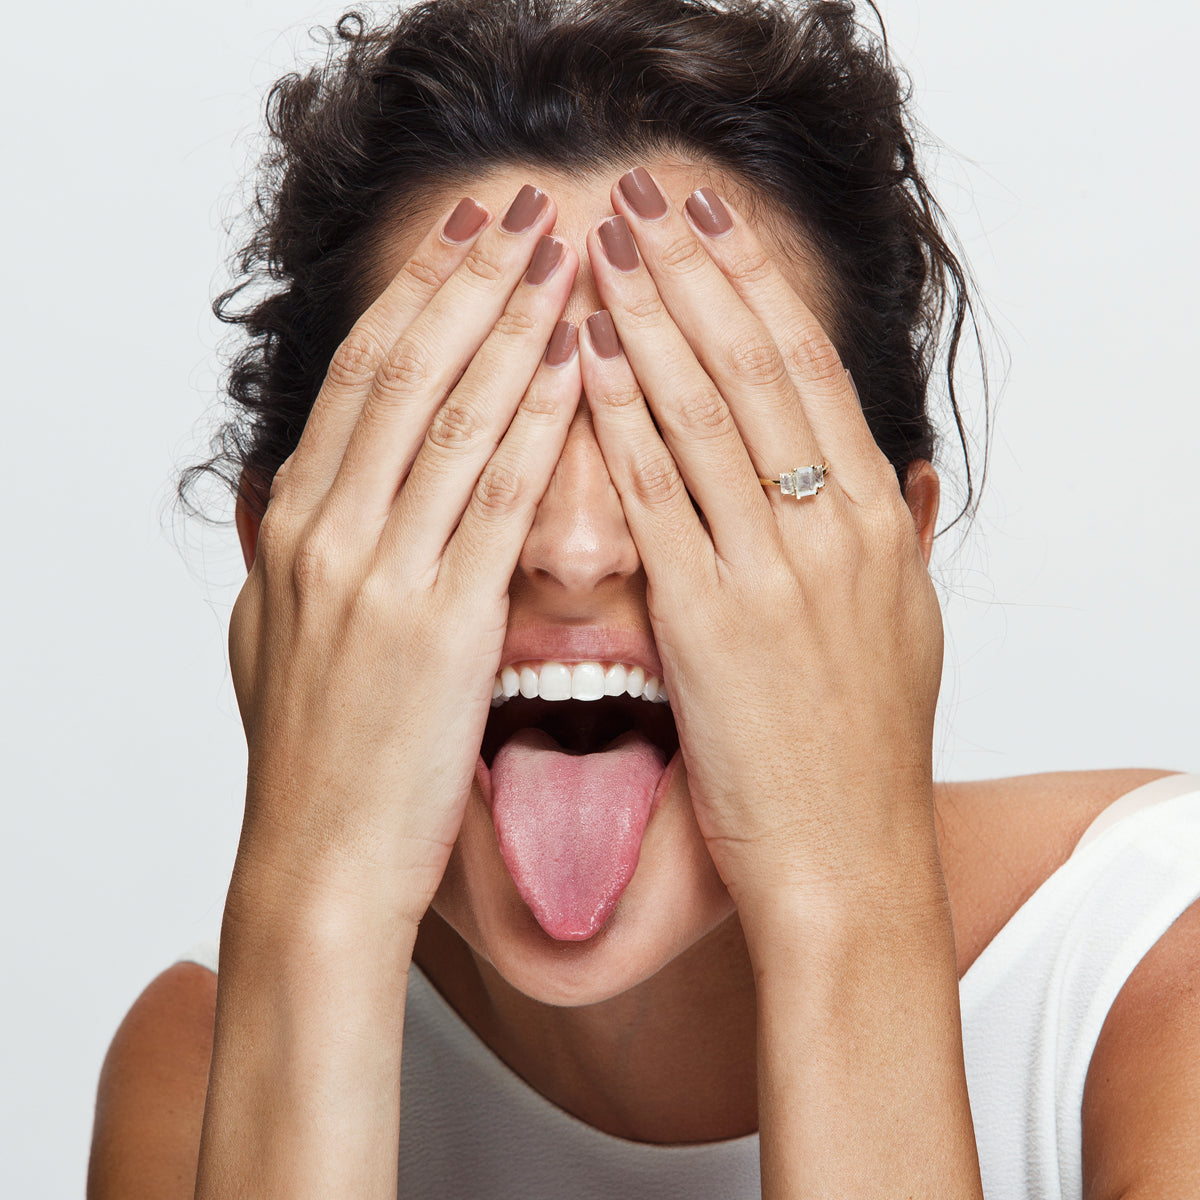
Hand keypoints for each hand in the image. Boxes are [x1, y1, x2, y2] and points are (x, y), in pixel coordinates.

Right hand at [227, 186, 579, 927]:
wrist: (317, 864)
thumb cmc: (311, 758)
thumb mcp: (267, 638)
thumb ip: (279, 553)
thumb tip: (276, 486)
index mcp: (295, 527)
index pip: (361, 377)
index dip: (418, 295)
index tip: (469, 236)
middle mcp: (329, 532)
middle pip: (405, 370)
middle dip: (471, 279)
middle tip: (527, 208)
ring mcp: (381, 575)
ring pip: (453, 418)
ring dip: (516, 328)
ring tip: (571, 258)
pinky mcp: (442, 629)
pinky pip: (498, 503)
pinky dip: (540, 426)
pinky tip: (582, 370)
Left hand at [581, 170, 943, 916]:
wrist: (852, 860)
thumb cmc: (866, 754)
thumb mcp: (905, 631)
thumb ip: (896, 541)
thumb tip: (895, 473)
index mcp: (873, 524)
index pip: (811, 373)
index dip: (758, 289)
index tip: (712, 226)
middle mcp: (831, 530)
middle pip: (757, 370)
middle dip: (694, 276)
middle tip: (645, 204)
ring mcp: (772, 572)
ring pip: (705, 418)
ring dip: (647, 326)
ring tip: (599, 256)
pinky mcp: (709, 624)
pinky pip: (657, 503)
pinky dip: (616, 428)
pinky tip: (578, 370)